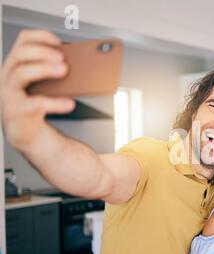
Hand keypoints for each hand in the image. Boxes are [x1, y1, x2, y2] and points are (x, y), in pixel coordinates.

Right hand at [0, 29, 74, 149]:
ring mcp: (8, 93)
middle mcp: (8, 76)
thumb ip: (56, 72)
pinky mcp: (15, 111)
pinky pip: (34, 104)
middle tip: (63, 59)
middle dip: (43, 52)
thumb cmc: (37, 105)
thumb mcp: (47, 85)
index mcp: (17, 64)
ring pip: (21, 73)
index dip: (41, 37)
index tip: (59, 41)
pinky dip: (54, 102)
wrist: (27, 133)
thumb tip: (81, 63)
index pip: (23, 40)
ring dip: (44, 69)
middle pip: (20, 54)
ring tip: (64, 71)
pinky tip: (70, 103)